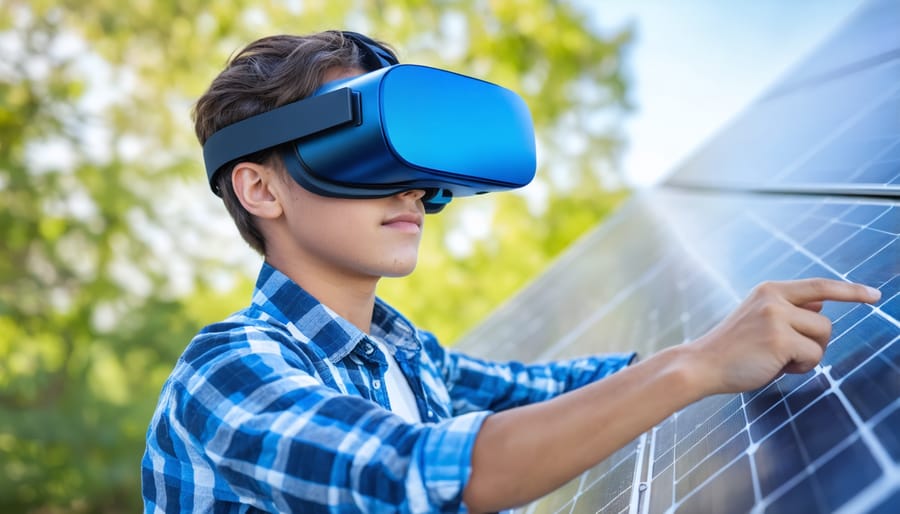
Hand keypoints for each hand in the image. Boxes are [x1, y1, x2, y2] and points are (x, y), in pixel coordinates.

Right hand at [686, 279, 880, 394]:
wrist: (701, 364)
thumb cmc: (732, 348)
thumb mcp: (760, 320)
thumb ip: (790, 310)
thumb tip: (822, 302)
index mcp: (769, 290)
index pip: (820, 285)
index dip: (850, 290)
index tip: (873, 295)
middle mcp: (774, 299)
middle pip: (825, 321)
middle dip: (814, 343)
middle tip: (785, 354)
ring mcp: (777, 318)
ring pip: (822, 339)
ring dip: (807, 356)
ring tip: (776, 360)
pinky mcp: (780, 340)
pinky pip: (813, 357)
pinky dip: (799, 368)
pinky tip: (774, 367)